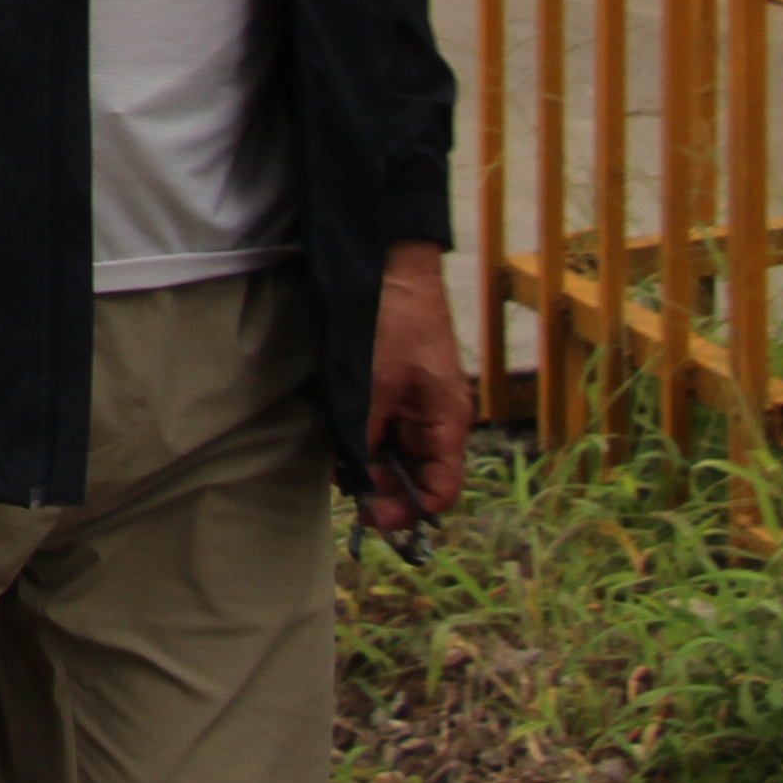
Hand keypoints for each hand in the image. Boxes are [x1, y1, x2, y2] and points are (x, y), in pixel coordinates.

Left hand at [361, 243, 470, 531]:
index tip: (370, 517)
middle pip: (414, 475)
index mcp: (446, 423)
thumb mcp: (374, 384)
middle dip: (382, 487)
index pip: (440, 489)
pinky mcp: (392, 388)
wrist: (389, 265)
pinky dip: (360, 437)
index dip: (409, 510)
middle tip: (344, 488)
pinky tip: (336, 438)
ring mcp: (412, 404)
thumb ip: (364, 435)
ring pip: (392, 453)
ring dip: (367, 462)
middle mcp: (434, 420)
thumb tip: (353, 481)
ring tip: (336, 464)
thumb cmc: (394, 321)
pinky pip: (379, 427)